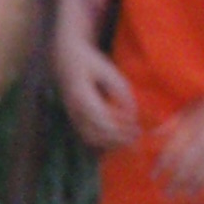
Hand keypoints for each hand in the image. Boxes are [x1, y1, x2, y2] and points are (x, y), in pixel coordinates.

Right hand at [54, 32, 139, 150]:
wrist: (66, 59)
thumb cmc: (90, 63)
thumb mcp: (109, 71)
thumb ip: (121, 92)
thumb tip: (132, 114)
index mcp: (81, 97)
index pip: (101, 120)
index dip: (119, 128)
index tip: (136, 127)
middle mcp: (74, 110)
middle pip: (95, 134)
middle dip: (117, 139)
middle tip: (137, 136)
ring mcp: (72, 116)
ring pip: (91, 139)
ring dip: (111, 143)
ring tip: (130, 141)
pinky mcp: (75, 119)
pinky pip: (88, 137)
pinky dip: (103, 142)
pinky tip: (118, 139)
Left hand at [153, 70, 203, 195]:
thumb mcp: (197, 108)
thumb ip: (175, 123)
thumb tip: (153, 134)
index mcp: (198, 129)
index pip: (174, 152)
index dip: (161, 167)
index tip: (154, 176)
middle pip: (189, 169)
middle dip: (175, 184)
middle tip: (167, 193)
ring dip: (197, 188)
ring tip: (189, 195)